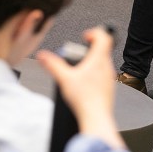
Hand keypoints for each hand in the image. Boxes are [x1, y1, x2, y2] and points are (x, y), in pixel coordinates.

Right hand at [36, 27, 122, 147]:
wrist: (97, 118)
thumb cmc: (84, 99)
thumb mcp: (64, 79)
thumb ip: (53, 65)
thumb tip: (42, 55)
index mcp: (99, 60)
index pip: (104, 37)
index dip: (94, 32)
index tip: (85, 37)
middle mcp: (107, 67)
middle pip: (103, 49)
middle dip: (89, 48)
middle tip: (78, 55)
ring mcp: (110, 78)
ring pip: (103, 62)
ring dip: (92, 61)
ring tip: (79, 70)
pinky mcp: (109, 88)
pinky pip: (103, 75)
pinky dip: (95, 74)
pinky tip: (84, 84)